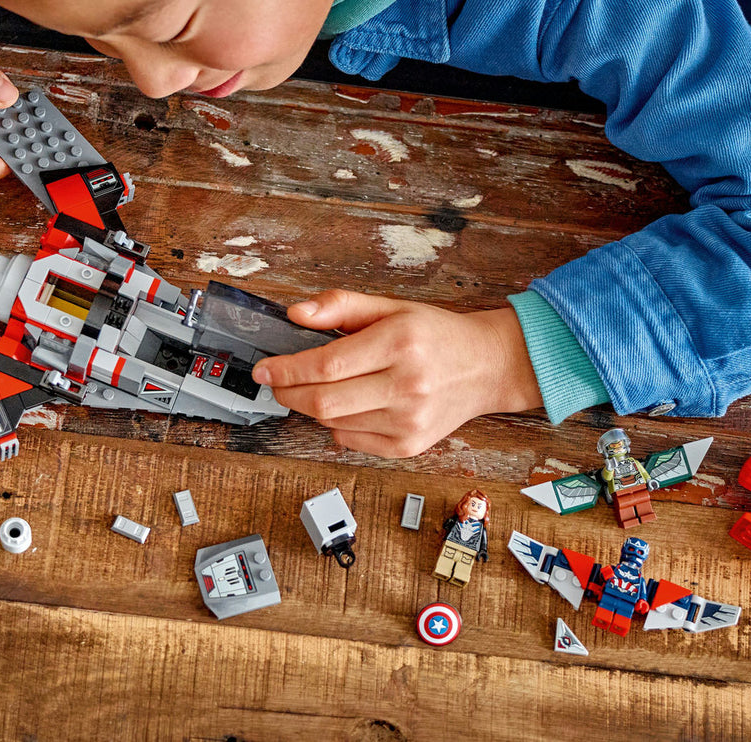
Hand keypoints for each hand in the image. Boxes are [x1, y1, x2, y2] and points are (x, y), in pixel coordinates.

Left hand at [250, 289, 540, 456]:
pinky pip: (351, 441)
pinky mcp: (409, 445)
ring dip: (313, 407)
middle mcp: (407, 384)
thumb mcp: (391, 306)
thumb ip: (340, 306)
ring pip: (333, 423)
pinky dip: (337, 425)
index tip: (266, 369)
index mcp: (400, 342)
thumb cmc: (436, 334)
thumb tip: (296, 314)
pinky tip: (349, 405)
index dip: (287, 370)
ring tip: (319, 387)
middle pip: (324, 402)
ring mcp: (409, 420)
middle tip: (277, 382)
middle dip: (289, 393)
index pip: (327, 364)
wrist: (485, 366)